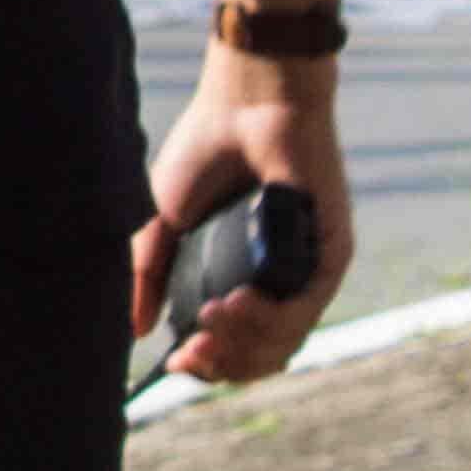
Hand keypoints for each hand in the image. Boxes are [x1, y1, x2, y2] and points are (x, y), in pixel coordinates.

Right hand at [130, 45, 355, 383]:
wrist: (245, 106)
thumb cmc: (205, 151)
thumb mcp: (163, 222)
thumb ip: (150, 274)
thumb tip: (140, 330)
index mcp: (237, 277)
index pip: (231, 345)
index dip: (206, 364)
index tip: (175, 360)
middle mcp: (276, 283)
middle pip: (259, 356)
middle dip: (223, 363)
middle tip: (193, 348)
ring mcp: (305, 272)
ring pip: (284, 342)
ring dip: (244, 341)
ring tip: (212, 315)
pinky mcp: (330, 257)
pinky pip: (306, 310)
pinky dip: (270, 317)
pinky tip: (238, 300)